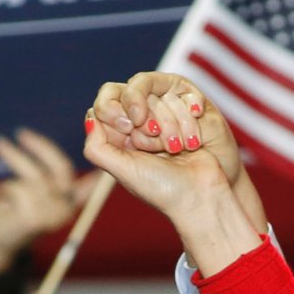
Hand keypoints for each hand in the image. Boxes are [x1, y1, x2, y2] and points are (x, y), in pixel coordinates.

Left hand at [0, 130, 94, 274]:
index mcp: (70, 202)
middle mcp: (66, 210)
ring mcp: (52, 216)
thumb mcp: (34, 191)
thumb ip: (50, 176)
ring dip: (13, 165)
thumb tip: (69, 152)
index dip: (93, 161)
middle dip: (39, 146)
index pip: (87, 179)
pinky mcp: (34, 220)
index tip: (96, 142)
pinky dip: (4, 188)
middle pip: (60, 168)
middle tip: (19, 132)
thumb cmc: (13, 212)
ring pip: (34, 176)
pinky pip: (18, 188)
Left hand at [85, 74, 264, 269]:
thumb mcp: (122, 170)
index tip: (129, 126)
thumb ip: (97, 148)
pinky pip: (179, 100)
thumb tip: (90, 117)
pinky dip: (185, 120)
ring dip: (169, 124)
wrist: (202, 196)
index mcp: (116, 141)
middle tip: (157, 146)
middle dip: (148, 119)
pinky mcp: (183, 118)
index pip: (105, 104)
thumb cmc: (162, 189)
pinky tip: (190, 142)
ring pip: (157, 98)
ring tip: (177, 150)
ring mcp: (161, 122)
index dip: (116, 109)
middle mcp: (136, 129)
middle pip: (133, 96)